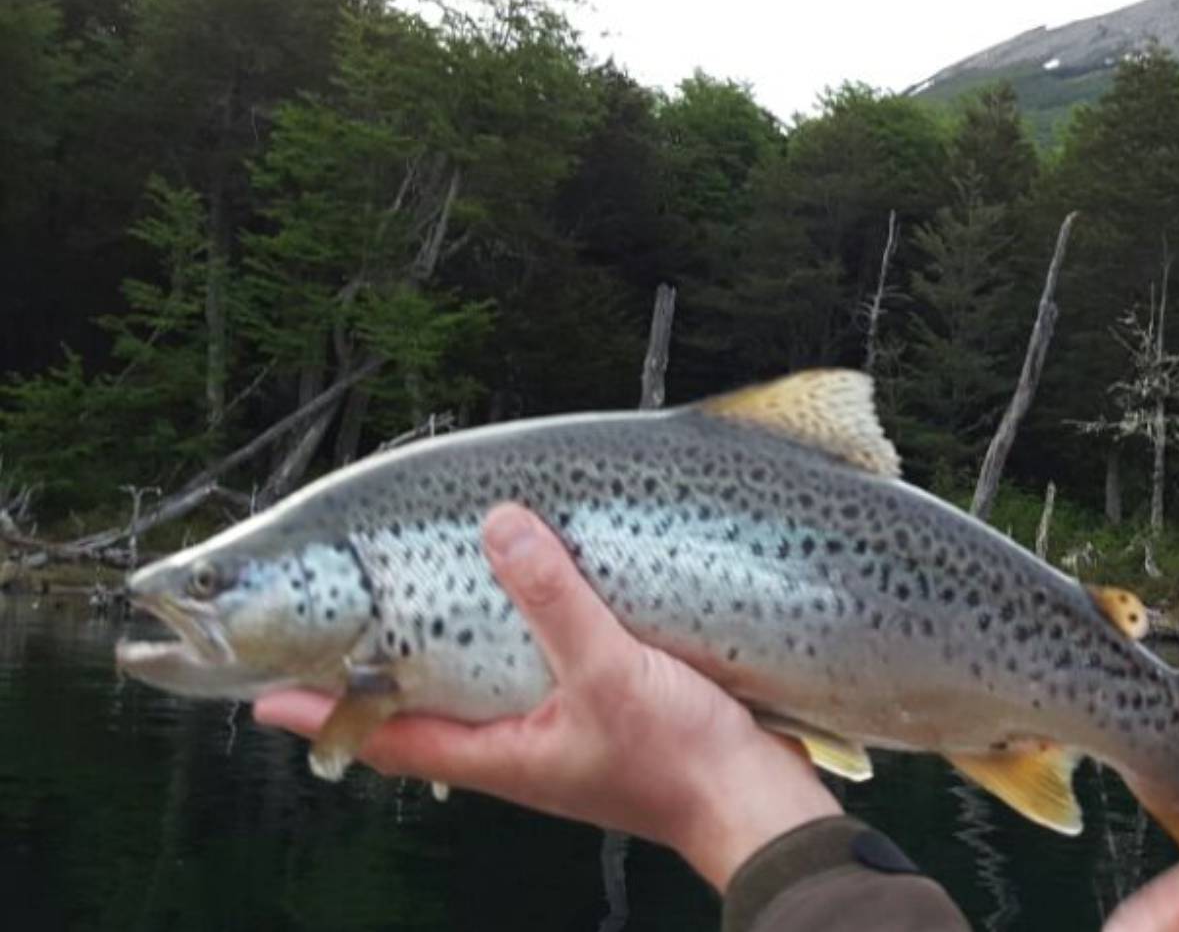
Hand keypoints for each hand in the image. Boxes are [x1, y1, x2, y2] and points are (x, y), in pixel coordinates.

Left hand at [253, 503, 839, 889]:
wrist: (759, 803)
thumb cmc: (681, 762)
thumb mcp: (609, 671)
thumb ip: (555, 600)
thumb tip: (501, 528)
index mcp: (504, 755)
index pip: (389, 736)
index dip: (326, 711)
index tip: (266, 693)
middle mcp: (522, 753)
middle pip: (429, 716)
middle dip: (381, 680)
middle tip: (336, 637)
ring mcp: (563, 741)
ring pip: (484, 699)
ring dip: (448, 661)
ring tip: (417, 617)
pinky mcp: (605, 721)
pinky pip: (539, 684)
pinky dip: (517, 649)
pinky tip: (532, 616)